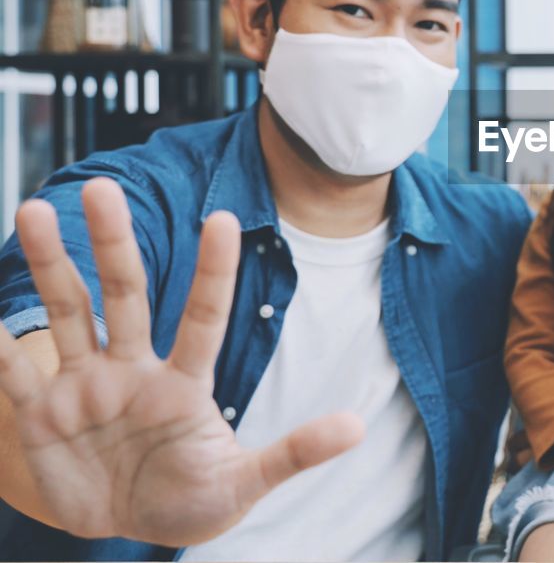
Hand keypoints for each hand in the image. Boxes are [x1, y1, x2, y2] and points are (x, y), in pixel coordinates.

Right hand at [0, 178, 363, 544]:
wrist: (126, 529)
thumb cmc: (190, 498)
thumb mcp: (243, 483)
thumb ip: (293, 454)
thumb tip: (358, 428)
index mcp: (184, 382)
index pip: (202, 316)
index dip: (211, 271)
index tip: (223, 217)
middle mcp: (131, 370)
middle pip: (124, 294)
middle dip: (113, 243)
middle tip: (102, 187)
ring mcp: (83, 387)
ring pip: (67, 313)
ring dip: (50, 264)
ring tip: (33, 208)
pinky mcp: (40, 416)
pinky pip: (14, 375)